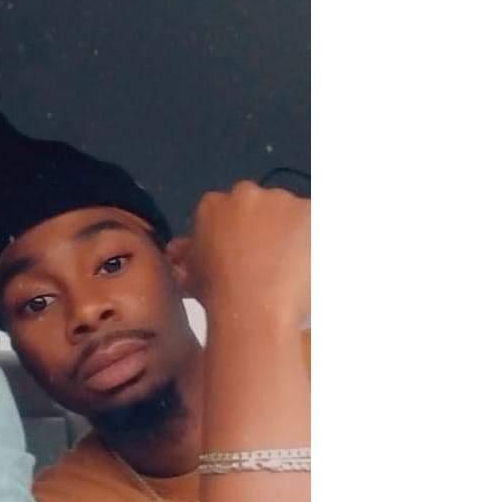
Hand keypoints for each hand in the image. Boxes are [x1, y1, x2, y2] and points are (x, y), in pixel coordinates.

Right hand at [178, 181, 309, 325]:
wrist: (255, 307)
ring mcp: (282, 200)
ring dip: (294, 231)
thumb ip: (190, 255)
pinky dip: (319, 239)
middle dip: (267, 227)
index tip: (245, 253)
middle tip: (272, 261)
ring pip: (292, 212)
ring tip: (296, 266)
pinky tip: (315, 263)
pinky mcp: (313, 210)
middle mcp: (246, 194)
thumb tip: (180, 249)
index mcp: (212, 205)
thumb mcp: (192, 276)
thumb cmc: (218, 295)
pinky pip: (320, 221)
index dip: (238, 232)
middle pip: (261, 206)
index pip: (227, 210)